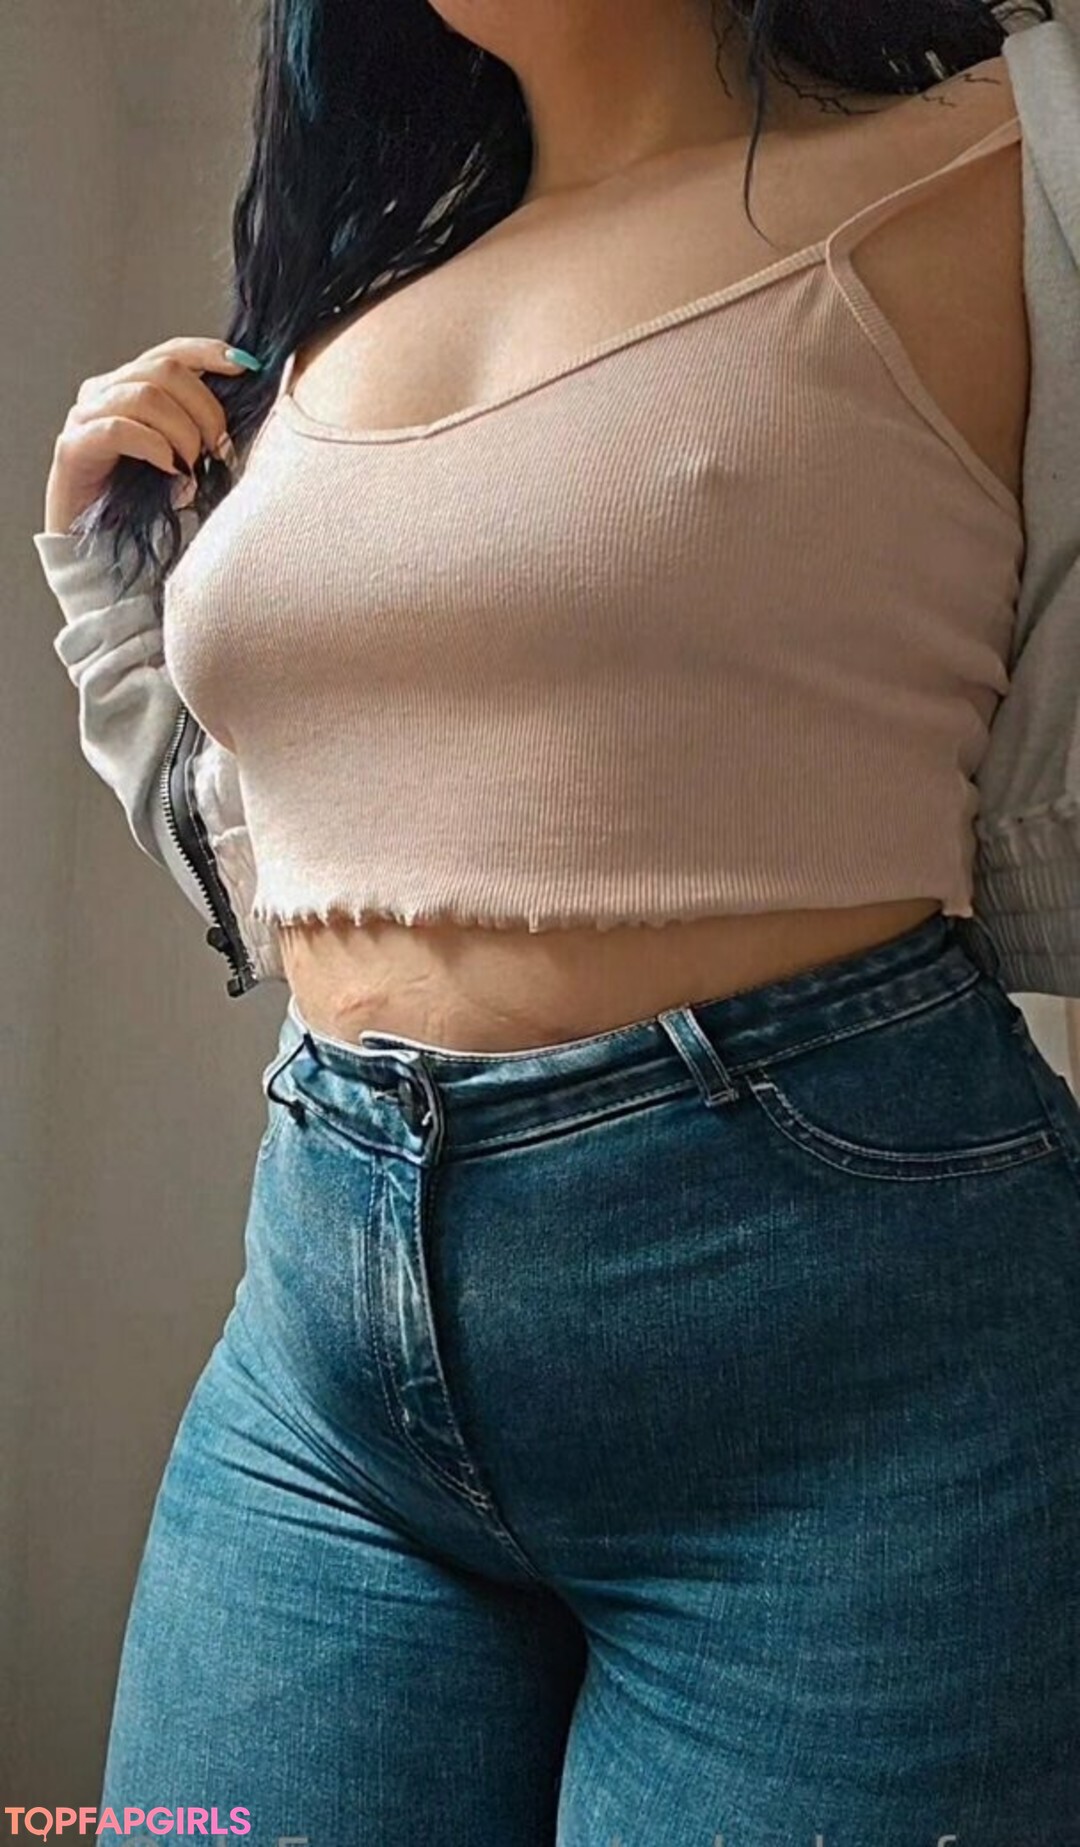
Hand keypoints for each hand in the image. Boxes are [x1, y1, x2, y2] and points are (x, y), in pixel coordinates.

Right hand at [41, 335, 256, 533]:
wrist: (99, 550)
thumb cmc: (144, 505)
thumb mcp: (182, 458)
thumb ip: (200, 428)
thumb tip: (244, 411)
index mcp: (130, 386)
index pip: (171, 352)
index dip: (209, 353)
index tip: (247, 366)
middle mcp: (104, 392)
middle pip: (164, 370)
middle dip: (205, 408)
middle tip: (220, 449)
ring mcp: (85, 416)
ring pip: (145, 396)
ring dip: (183, 431)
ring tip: (194, 467)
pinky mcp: (74, 447)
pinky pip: (118, 429)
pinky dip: (154, 447)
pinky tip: (171, 471)